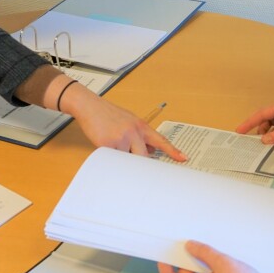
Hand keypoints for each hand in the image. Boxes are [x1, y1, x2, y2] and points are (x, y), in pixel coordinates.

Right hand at [62, 85, 186, 160]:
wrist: (90, 107)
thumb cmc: (109, 115)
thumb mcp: (130, 122)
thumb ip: (141, 136)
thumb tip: (150, 152)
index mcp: (141, 126)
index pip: (161, 141)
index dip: (173, 151)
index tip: (183, 159)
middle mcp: (134, 132)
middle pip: (144, 158)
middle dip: (139, 163)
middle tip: (135, 165)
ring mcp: (122, 138)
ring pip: (127, 160)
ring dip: (122, 157)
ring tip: (113, 143)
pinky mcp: (108, 144)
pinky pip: (114, 159)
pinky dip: (111, 156)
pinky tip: (105, 143)